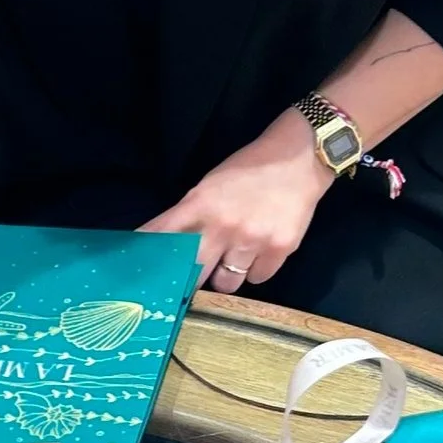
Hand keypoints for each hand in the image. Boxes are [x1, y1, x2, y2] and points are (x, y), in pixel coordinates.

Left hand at [142, 111, 331, 292]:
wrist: (299, 159)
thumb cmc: (249, 170)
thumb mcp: (209, 185)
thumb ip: (188, 215)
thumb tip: (163, 243)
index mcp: (200, 205)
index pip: (163, 237)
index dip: (150, 257)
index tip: (143, 275)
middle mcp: (223, 226)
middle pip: (193, 274)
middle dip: (189, 282)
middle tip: (189, 283)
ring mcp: (252, 240)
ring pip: (226, 284)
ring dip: (225, 276)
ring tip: (232, 259)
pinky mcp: (280, 250)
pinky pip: (257, 279)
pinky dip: (254, 271)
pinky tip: (258, 253)